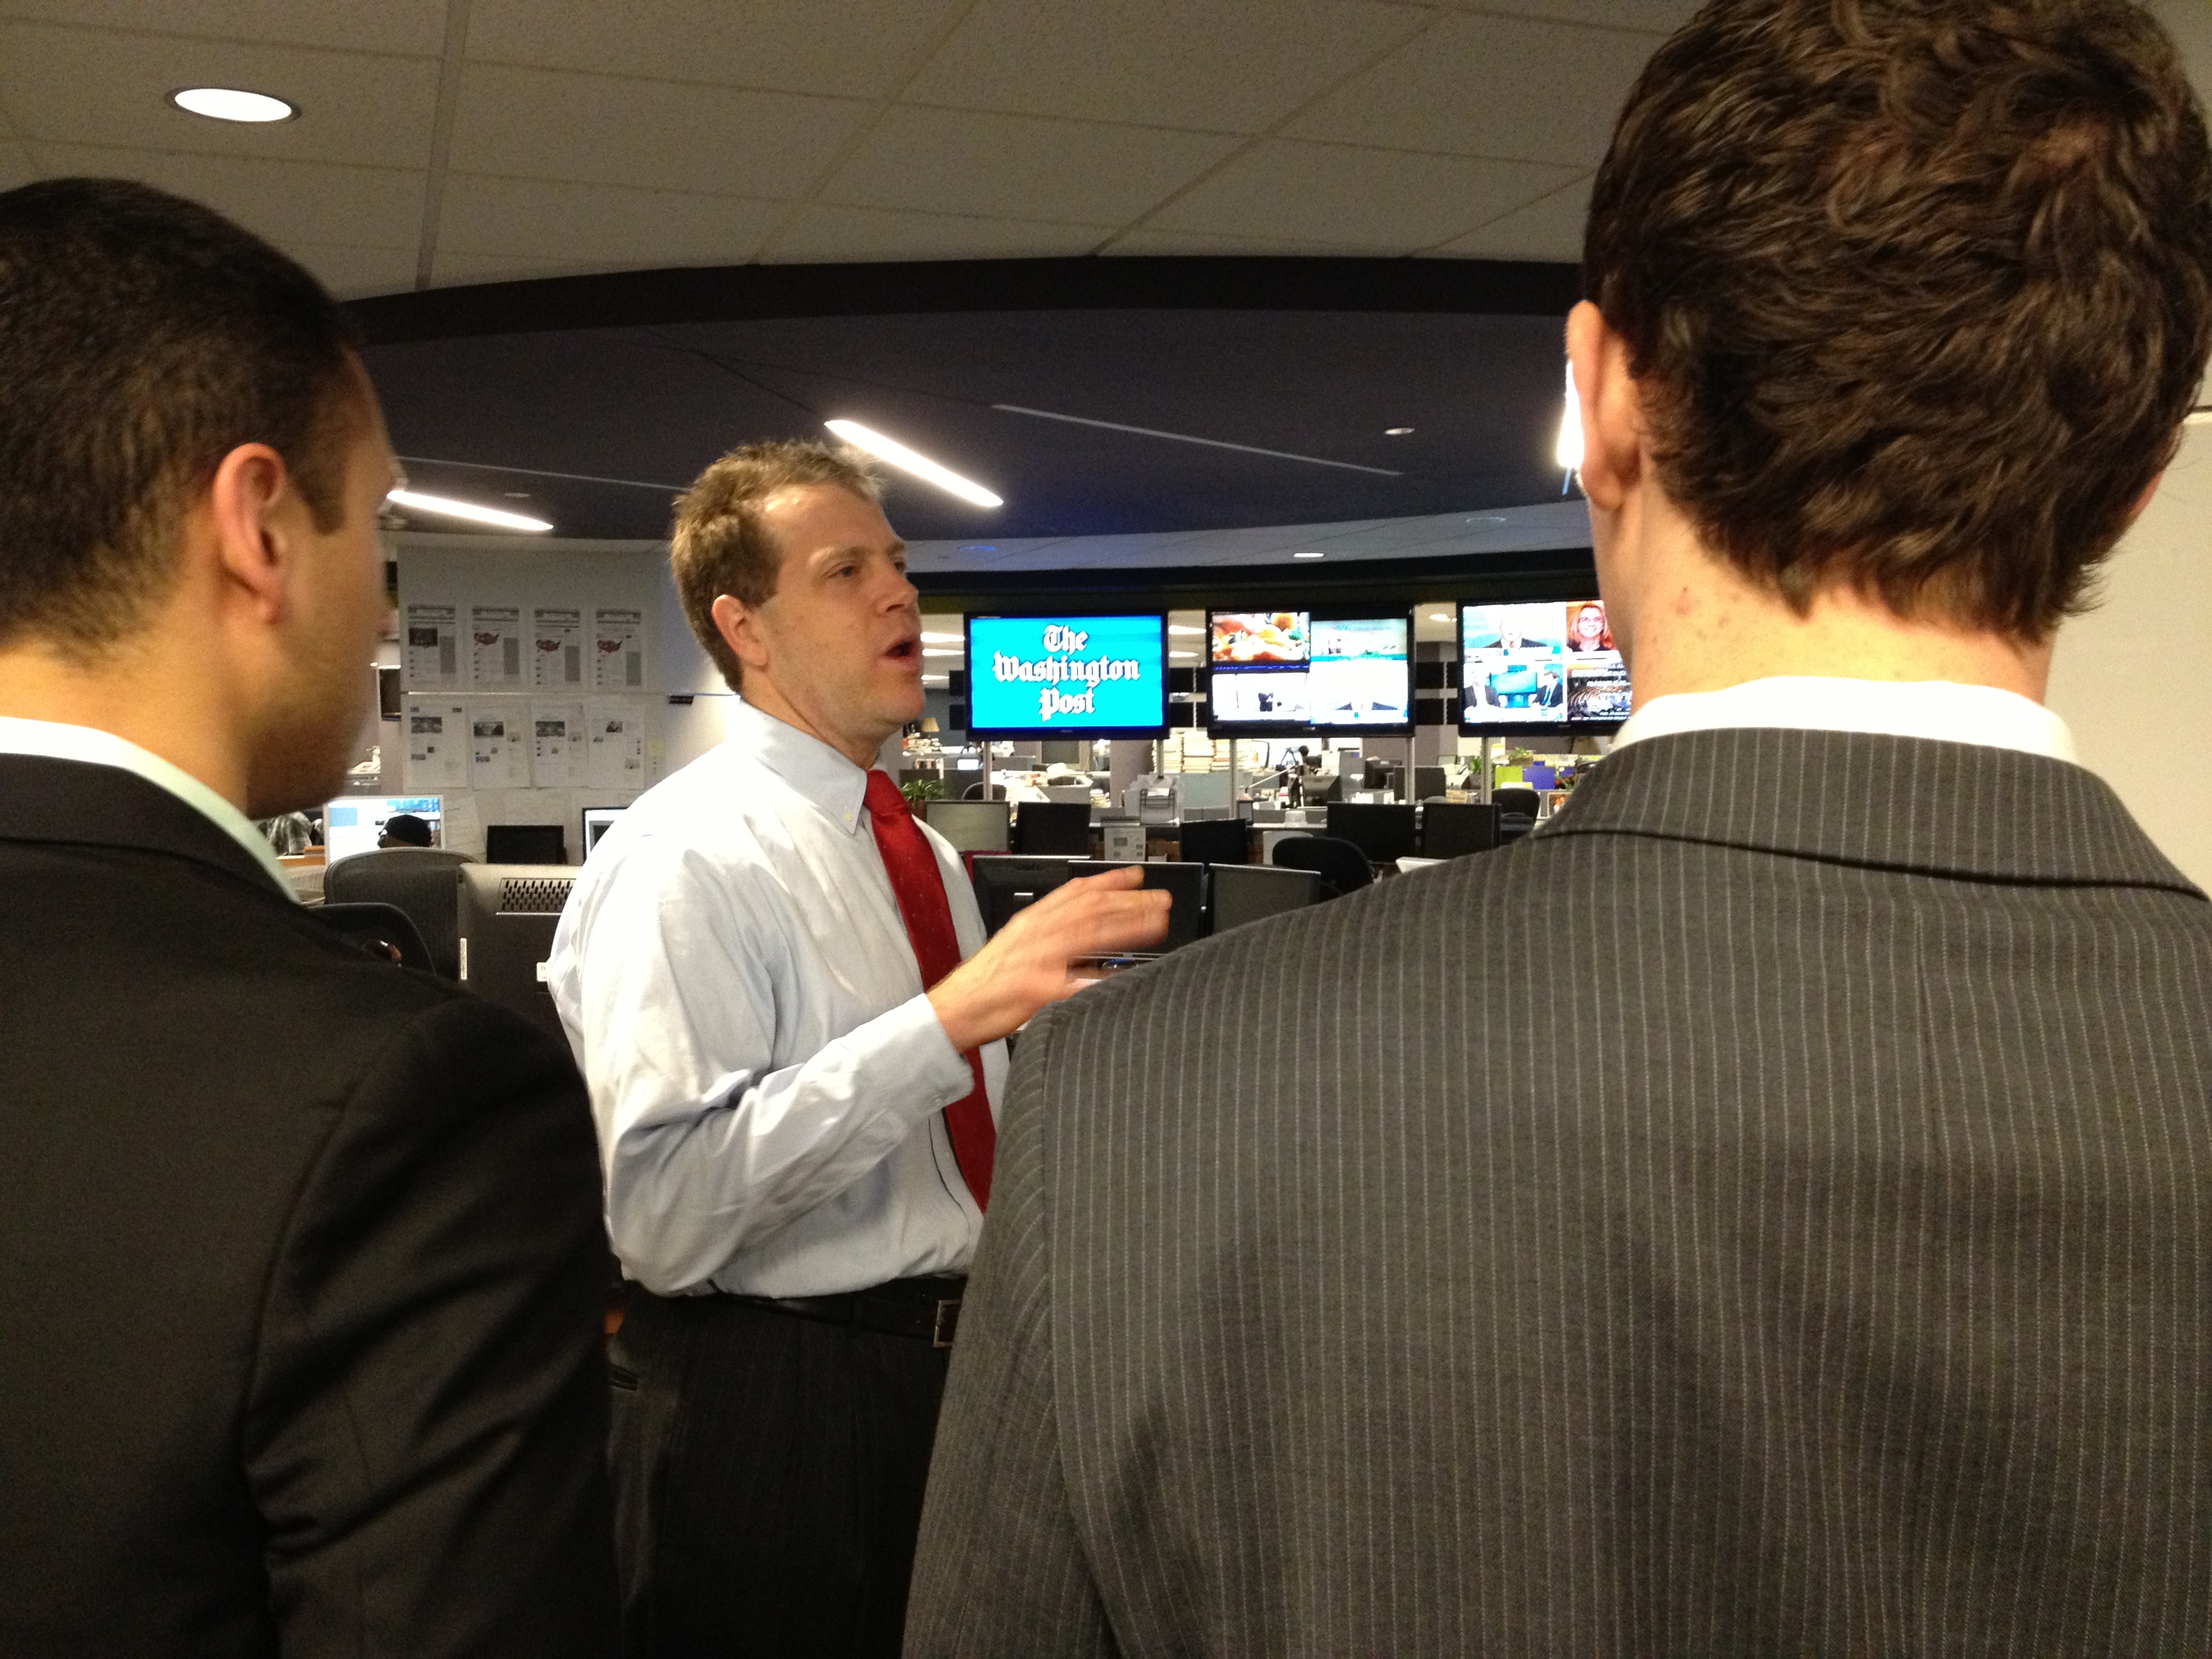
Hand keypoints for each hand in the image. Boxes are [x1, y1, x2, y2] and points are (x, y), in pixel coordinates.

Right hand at [929, 866, 1170, 1051]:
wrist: (954, 1009)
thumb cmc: (987, 980)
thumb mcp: (1017, 943)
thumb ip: (1049, 930)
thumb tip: (1088, 922)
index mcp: (1032, 922)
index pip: (1075, 892)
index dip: (1110, 881)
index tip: (1139, 876)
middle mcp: (1036, 934)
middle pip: (1090, 909)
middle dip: (1130, 902)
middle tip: (1163, 900)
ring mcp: (1037, 961)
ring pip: (1088, 935)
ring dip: (1126, 927)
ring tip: (1157, 924)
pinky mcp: (1036, 990)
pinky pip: (1075, 985)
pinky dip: (1101, 980)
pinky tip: (1126, 978)